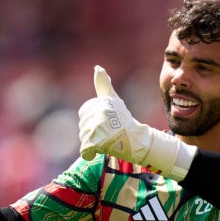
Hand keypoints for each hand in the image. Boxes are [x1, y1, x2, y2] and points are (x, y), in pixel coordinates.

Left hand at [78, 65, 196, 180]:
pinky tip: (96, 151)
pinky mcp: (97, 143)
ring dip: (92, 141)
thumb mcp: (113, 100)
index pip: (84, 113)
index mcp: (102, 104)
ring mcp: (98, 129)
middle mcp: (100, 115)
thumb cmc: (123, 119)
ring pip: (83, 137)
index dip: (92, 119)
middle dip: (91, 131)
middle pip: (83, 126)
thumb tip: (97, 67)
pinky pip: (85, 150)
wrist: (136, 140)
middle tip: (107, 133)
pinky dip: (88, 153)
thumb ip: (103, 85)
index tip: (106, 122)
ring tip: (106, 140)